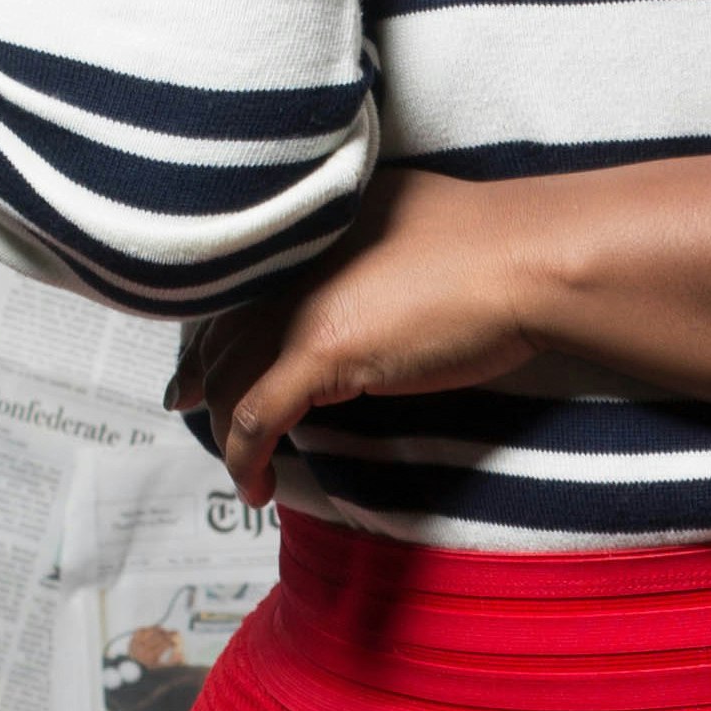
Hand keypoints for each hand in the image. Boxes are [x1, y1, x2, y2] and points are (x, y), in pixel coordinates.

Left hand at [170, 171, 550, 508]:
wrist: (526, 258)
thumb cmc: (495, 244)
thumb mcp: (407, 223)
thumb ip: (364, 246)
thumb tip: (358, 278)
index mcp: (311, 226)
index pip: (242, 281)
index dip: (215, 321)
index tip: (202, 351)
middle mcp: (291, 259)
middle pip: (221, 328)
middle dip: (199, 372)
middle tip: (185, 401)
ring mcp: (299, 303)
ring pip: (230, 378)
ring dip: (225, 431)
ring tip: (240, 468)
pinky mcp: (319, 350)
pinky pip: (256, 416)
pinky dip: (245, 457)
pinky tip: (254, 487)